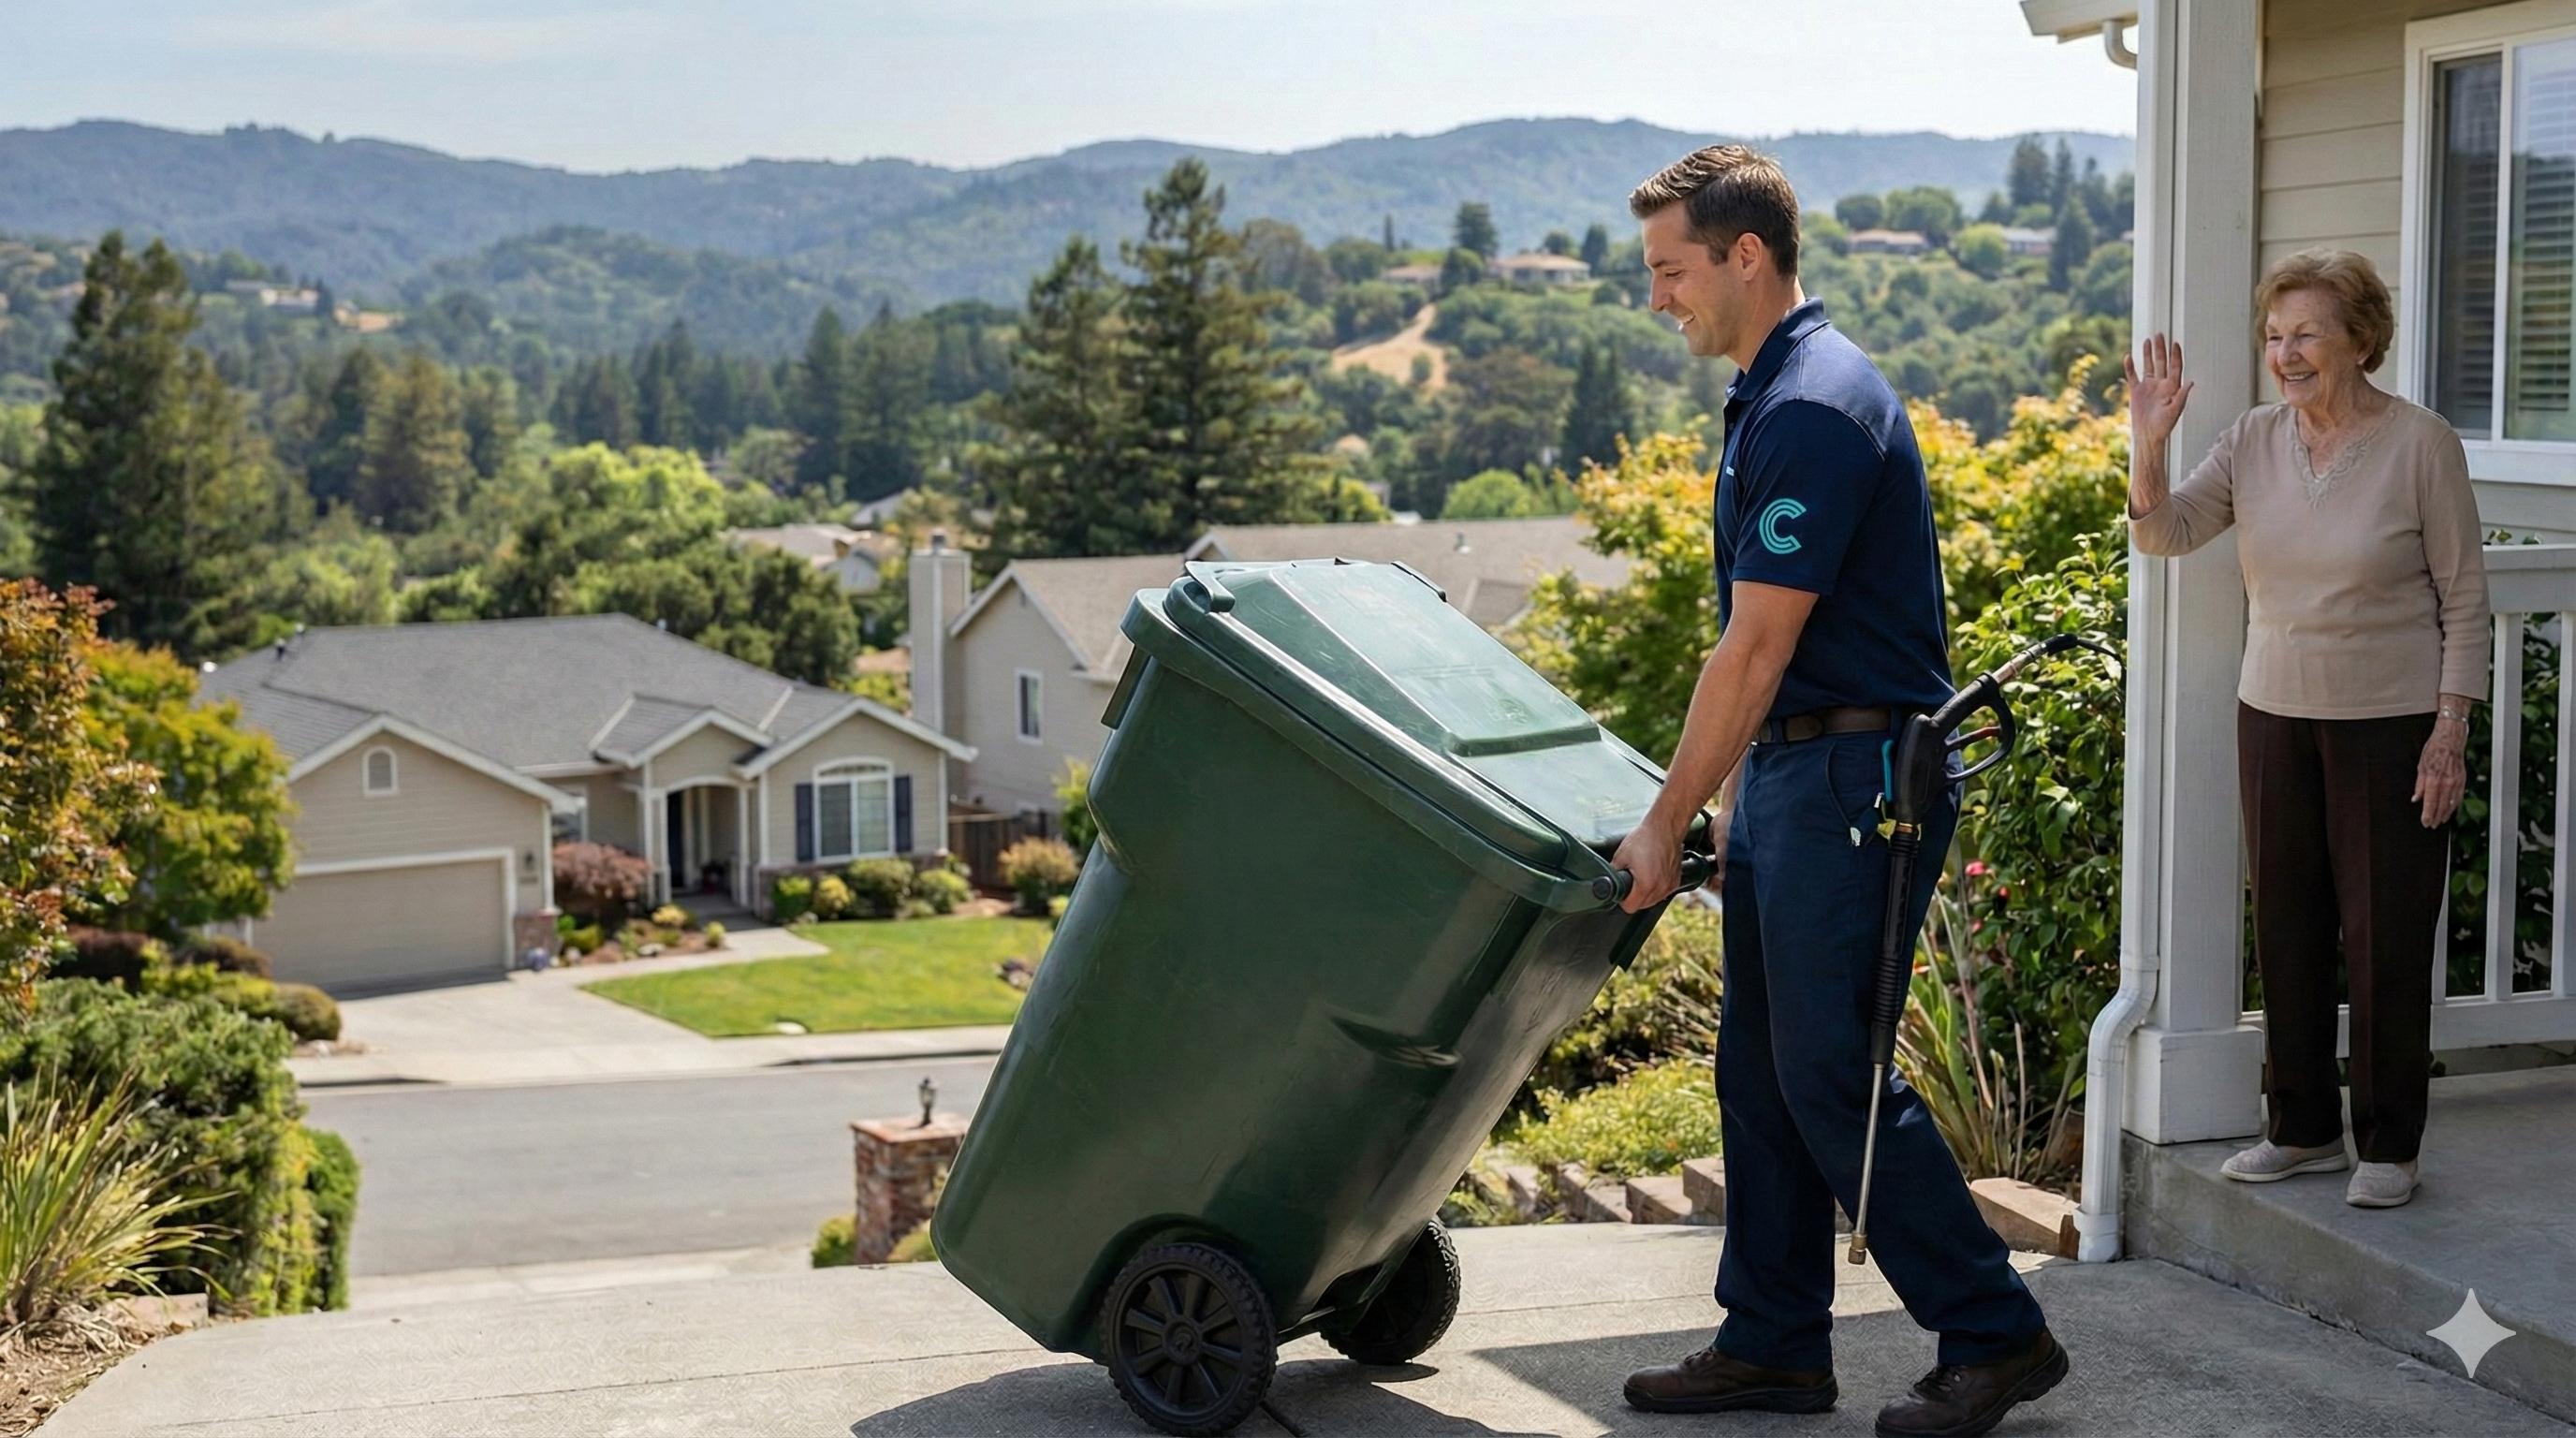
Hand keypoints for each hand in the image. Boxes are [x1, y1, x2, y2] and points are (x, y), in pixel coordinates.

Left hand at [1608, 812, 1722, 914]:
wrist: (1665, 827)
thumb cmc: (1645, 838)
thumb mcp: (1621, 856)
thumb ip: (1614, 873)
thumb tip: (1608, 882)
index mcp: (1646, 885)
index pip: (1630, 907)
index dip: (1622, 900)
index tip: (1622, 889)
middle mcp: (1660, 889)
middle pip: (1642, 906)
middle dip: (1634, 896)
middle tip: (1631, 878)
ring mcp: (1670, 886)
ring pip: (1653, 900)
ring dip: (1646, 893)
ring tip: (1642, 874)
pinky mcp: (1676, 881)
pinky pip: (1662, 892)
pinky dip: (1656, 887)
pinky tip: (1652, 873)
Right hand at [2125, 332, 2193, 443]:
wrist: (2148, 435)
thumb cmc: (2163, 426)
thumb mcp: (2175, 411)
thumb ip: (2182, 396)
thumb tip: (2191, 382)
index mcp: (2172, 387)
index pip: (2175, 367)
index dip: (2175, 355)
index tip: (2175, 343)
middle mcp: (2160, 384)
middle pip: (2161, 362)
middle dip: (2161, 349)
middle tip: (2160, 335)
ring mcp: (2148, 387)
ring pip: (2148, 365)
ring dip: (2147, 354)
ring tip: (2147, 341)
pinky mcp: (2136, 391)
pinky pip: (2132, 376)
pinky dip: (2130, 367)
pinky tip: (2128, 357)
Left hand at [2416, 718, 2469, 826]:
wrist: (2450, 741)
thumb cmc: (2434, 751)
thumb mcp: (2420, 767)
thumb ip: (2419, 785)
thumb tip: (2416, 799)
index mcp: (2434, 779)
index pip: (2431, 803)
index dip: (2428, 815)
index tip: (2425, 822)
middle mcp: (2446, 782)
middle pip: (2442, 806)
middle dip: (2436, 817)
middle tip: (2432, 825)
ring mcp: (2456, 782)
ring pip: (2452, 804)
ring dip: (2446, 814)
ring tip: (2440, 821)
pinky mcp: (2463, 780)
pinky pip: (2459, 797)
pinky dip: (2455, 806)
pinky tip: (2451, 810)